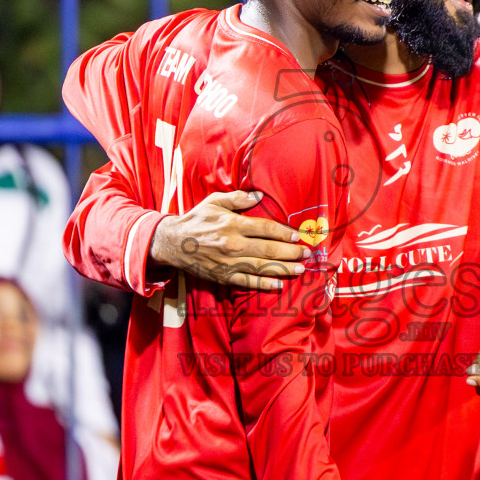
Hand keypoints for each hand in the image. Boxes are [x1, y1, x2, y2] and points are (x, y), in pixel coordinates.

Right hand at [151, 190, 308, 291]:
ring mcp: (229, 262)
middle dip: (291, 252)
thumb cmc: (196, 220)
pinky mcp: (223, 276)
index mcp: (233, 224)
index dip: (284, 232)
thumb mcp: (214, 202)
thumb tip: (258, 196)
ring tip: (300, 269)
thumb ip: (237, 198)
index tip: (298, 236)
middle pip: (268, 248)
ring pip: (262, 266)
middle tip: (306, 254)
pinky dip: (264, 284)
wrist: (172, 242)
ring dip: (284, 268)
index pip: (265, 228)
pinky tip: (279, 284)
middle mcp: (233, 244)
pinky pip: (247, 282)